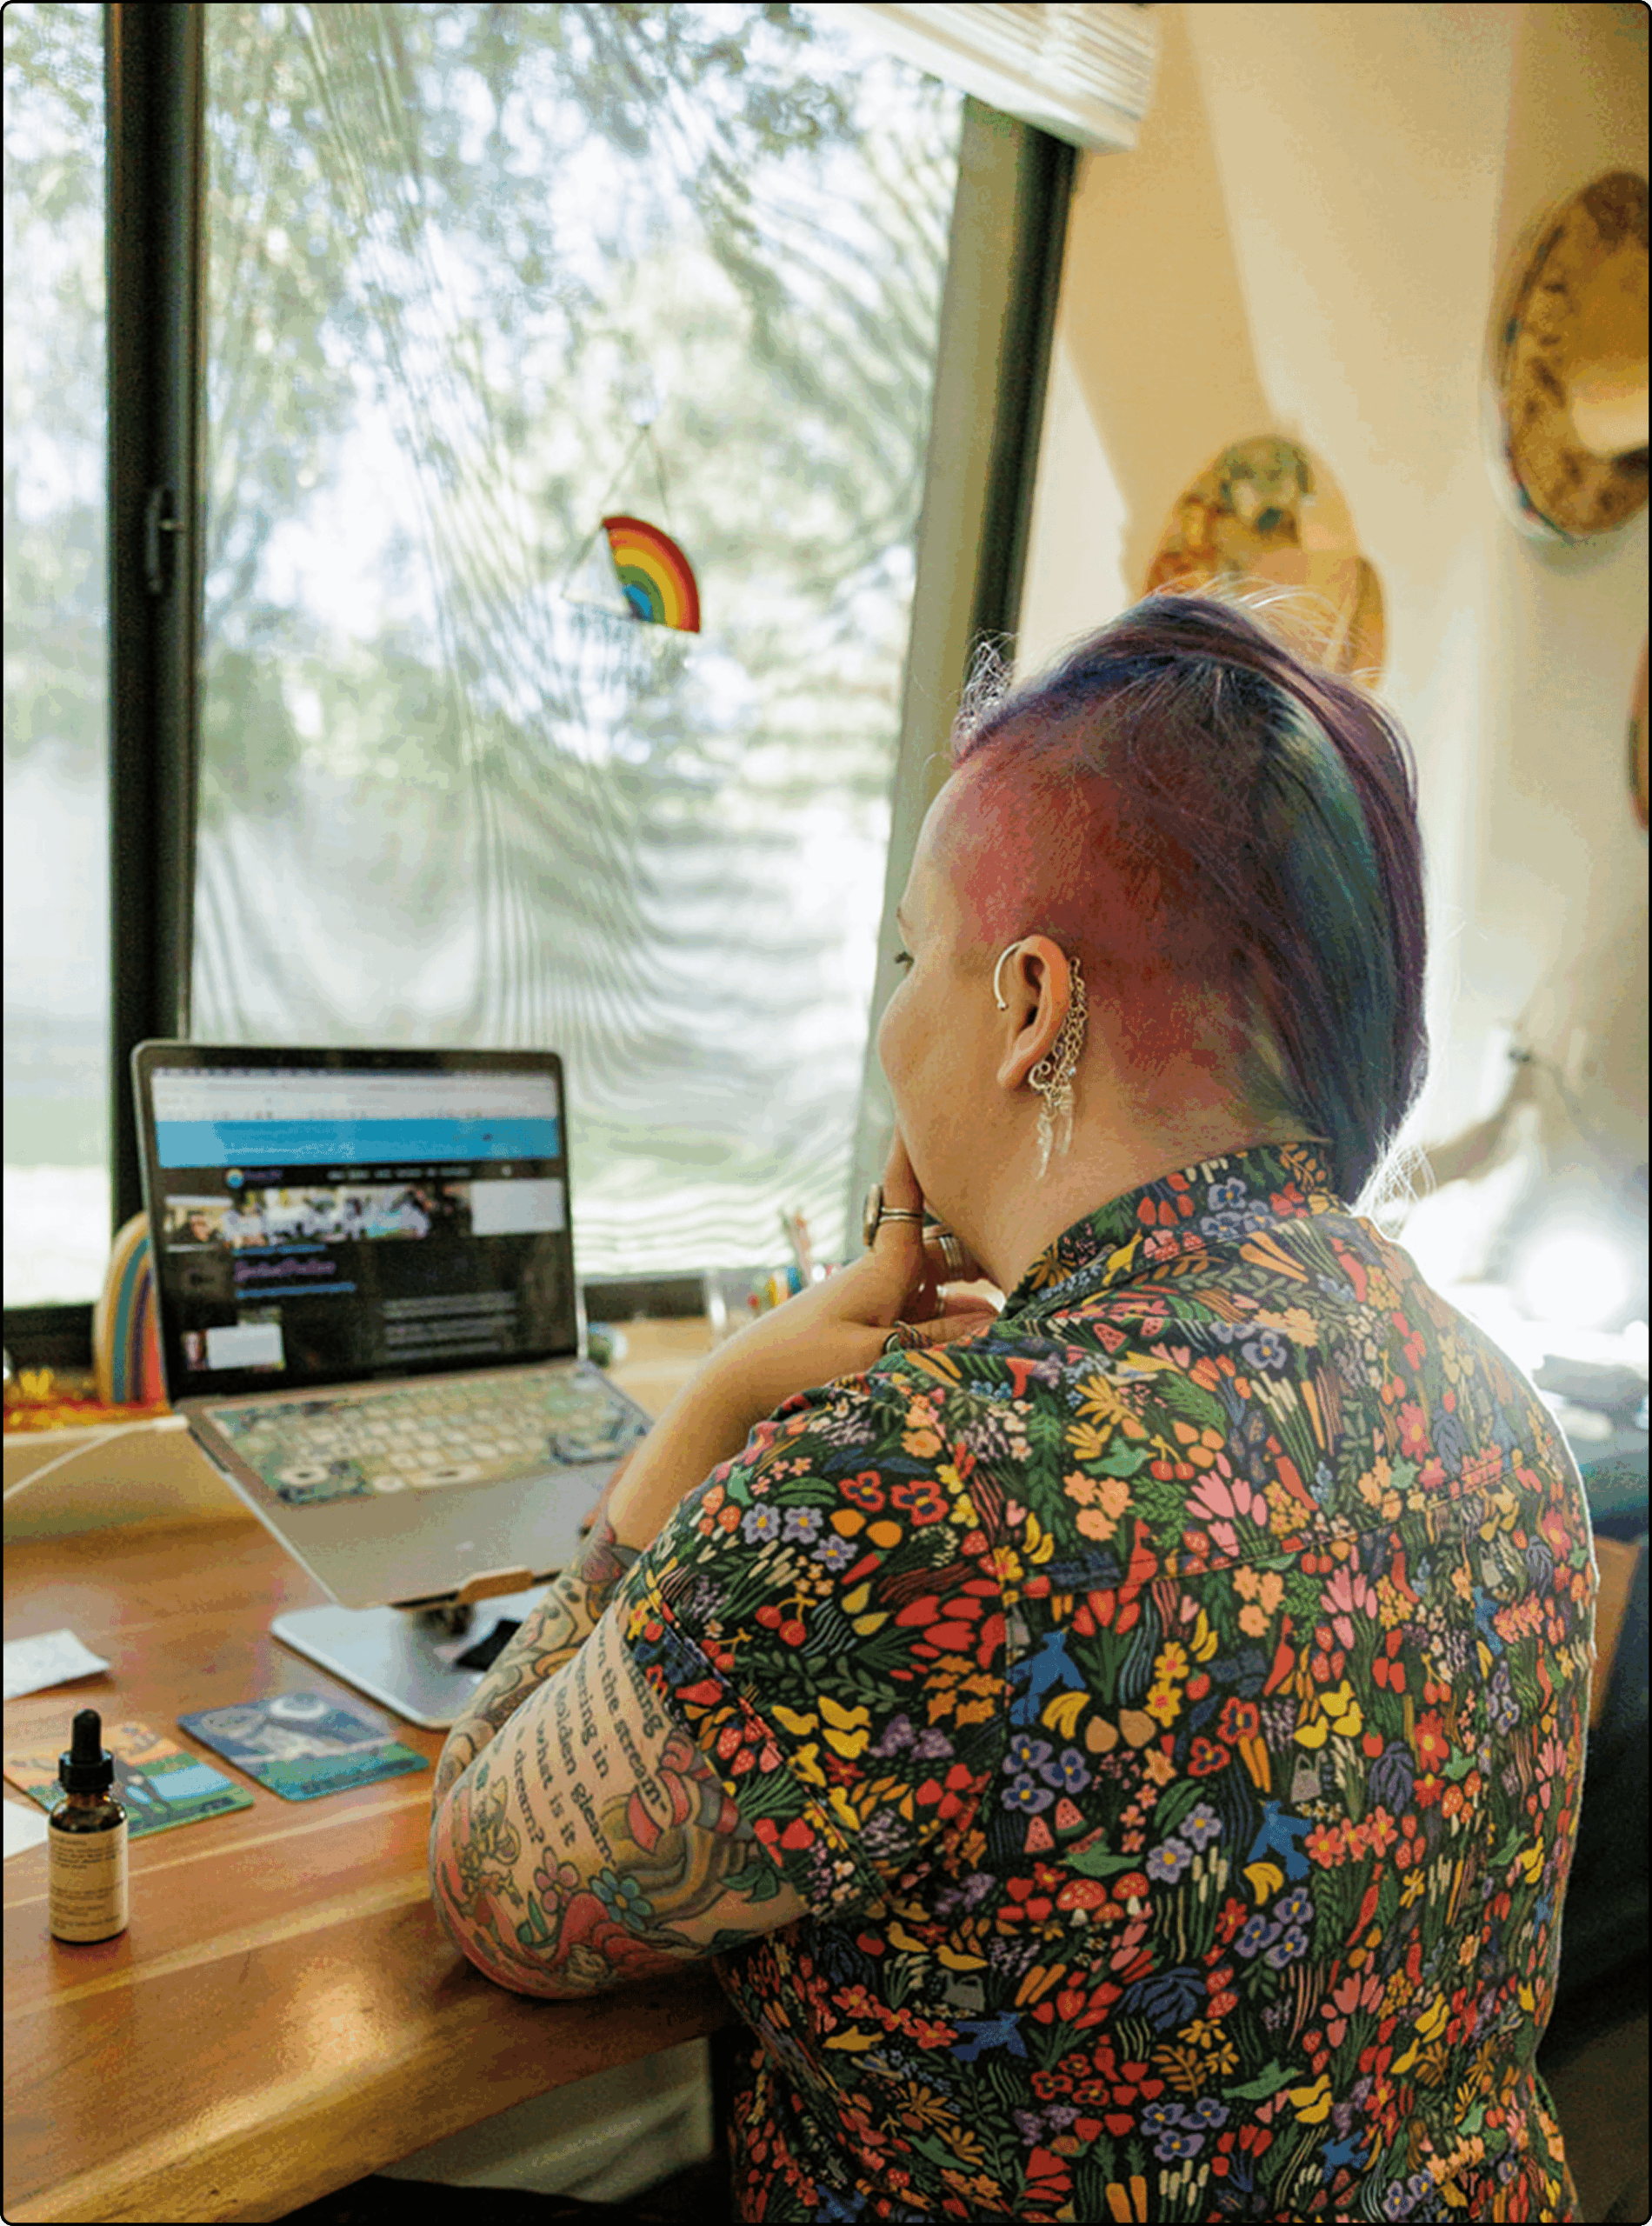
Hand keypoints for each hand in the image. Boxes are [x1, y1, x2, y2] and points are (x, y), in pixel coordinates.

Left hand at [602, 1132, 999, 1550]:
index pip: (909, 1196)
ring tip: (1029, 1288)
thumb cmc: (799, 1365)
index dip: (919, 1154)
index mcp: (881, 1268)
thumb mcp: (871, 1356)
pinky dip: (958, 1321)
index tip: (928, 1108)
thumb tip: (992, 1322)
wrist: (740, 1387)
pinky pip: (930, 1316)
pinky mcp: (877, 1331)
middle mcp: (886, 1277)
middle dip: (986, 1238)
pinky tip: (990, 1333)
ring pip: (945, 1285)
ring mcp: (883, 1304)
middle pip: (949, 1248)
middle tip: (1033, 1229)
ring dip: (979, 1289)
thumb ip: (934, 1340)